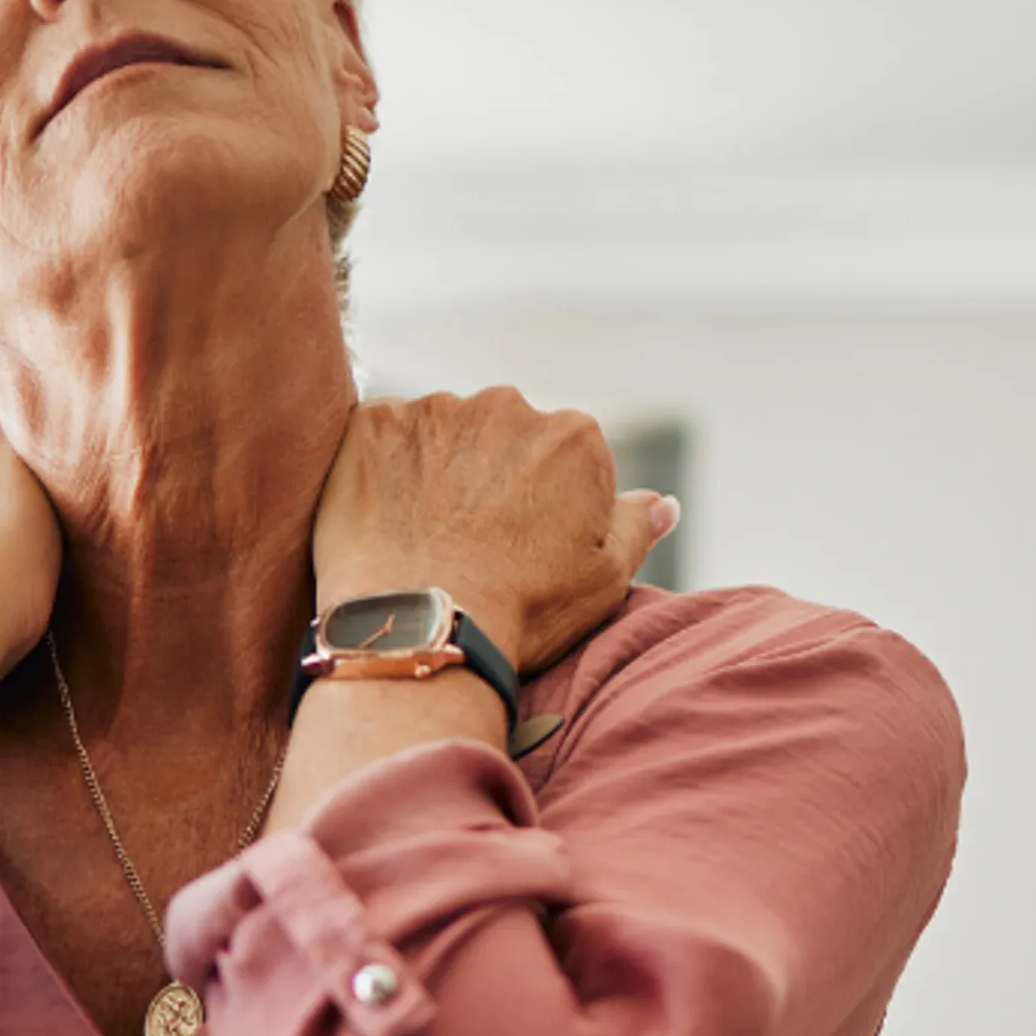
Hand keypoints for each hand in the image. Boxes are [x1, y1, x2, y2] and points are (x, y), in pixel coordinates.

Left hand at [311, 387, 677, 673]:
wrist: (423, 630)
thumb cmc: (522, 613)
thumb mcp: (602, 581)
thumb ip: (635, 528)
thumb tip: (663, 503)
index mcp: (574, 436)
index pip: (563, 455)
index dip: (543, 504)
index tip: (522, 546)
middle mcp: (507, 406)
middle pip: (500, 435)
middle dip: (489, 475)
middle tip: (470, 542)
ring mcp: (435, 410)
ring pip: (439, 432)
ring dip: (435, 469)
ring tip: (423, 536)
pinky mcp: (373, 423)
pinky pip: (380, 435)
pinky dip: (381, 468)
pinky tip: (384, 520)